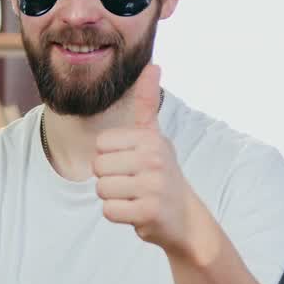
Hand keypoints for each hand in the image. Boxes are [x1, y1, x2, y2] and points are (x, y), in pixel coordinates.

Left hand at [93, 64, 197, 255]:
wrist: (186, 218)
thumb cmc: (162, 174)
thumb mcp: (156, 137)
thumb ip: (148, 103)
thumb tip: (153, 65)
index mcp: (151, 138)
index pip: (101, 144)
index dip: (110, 158)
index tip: (131, 164)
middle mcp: (154, 158)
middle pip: (98, 167)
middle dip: (109, 180)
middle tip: (133, 184)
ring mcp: (153, 185)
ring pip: (101, 189)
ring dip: (114, 198)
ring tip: (135, 196)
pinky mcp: (149, 211)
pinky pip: (109, 210)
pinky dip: (119, 214)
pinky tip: (136, 211)